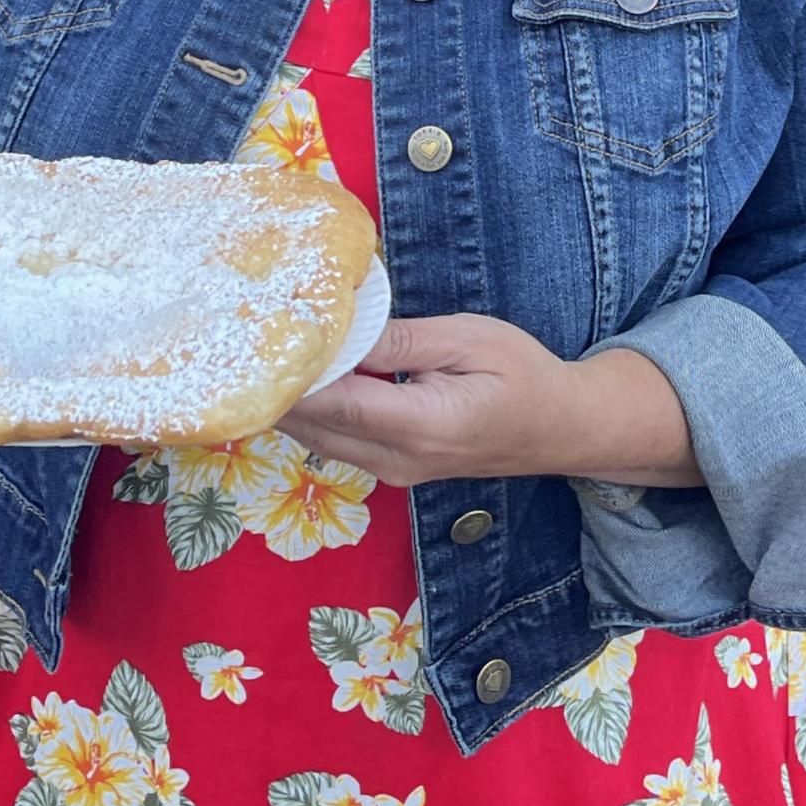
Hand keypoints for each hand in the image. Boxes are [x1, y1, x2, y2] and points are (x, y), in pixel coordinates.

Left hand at [282, 312, 579, 486]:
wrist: (560, 427)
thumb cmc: (522, 374)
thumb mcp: (466, 339)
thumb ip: (399, 340)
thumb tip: (339, 333)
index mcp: (421, 425)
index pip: (335, 404)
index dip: (291, 377)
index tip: (255, 340)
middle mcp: (398, 460)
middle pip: (315, 428)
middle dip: (280, 388)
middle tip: (246, 338)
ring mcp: (394, 473)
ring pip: (320, 440)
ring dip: (292, 402)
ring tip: (264, 352)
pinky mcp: (393, 470)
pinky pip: (338, 443)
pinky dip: (315, 412)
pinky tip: (304, 377)